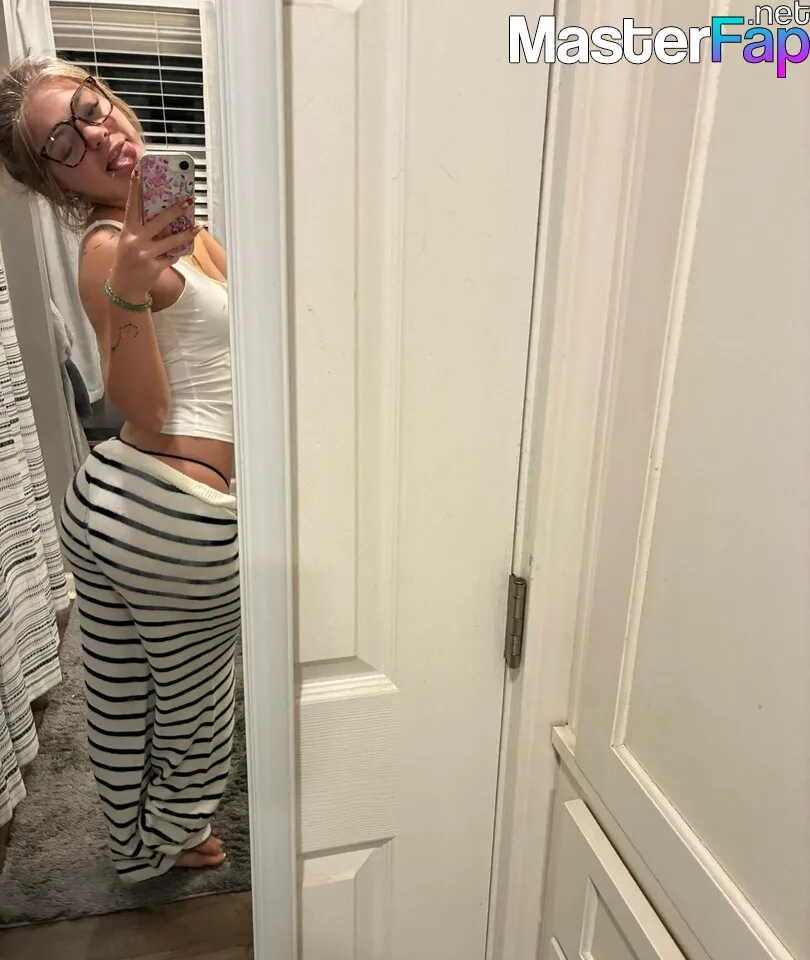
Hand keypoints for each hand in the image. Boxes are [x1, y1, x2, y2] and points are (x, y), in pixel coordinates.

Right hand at [107, 167, 200, 300]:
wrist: (124, 286)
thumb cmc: (129, 260)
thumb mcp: (130, 240)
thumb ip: (142, 228)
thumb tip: (163, 214)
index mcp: (128, 229)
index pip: (132, 205)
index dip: (135, 189)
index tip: (140, 172)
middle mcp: (135, 239)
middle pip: (158, 221)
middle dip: (175, 210)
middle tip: (188, 201)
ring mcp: (145, 254)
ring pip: (171, 240)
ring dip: (187, 234)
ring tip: (198, 227)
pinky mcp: (154, 266)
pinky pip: (172, 257)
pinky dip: (177, 254)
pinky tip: (182, 251)